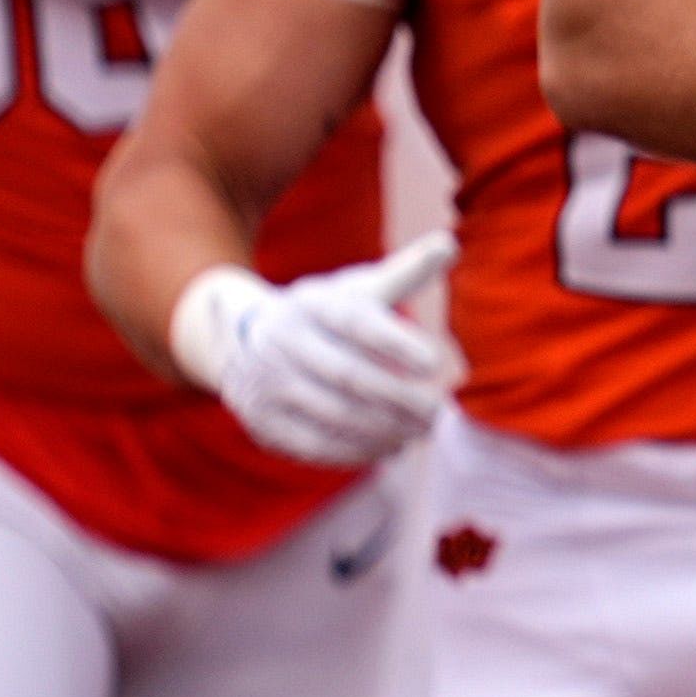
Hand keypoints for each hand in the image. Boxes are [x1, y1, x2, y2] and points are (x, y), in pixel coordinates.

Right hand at [169, 237, 461, 466]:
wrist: (245, 339)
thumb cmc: (325, 313)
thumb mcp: (356, 287)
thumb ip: (404, 271)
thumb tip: (450, 244)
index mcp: (315, 305)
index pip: (357, 324)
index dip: (396, 344)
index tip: (434, 363)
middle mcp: (286, 342)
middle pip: (349, 376)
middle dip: (400, 398)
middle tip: (437, 412)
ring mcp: (270, 384)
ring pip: (334, 415)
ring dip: (384, 430)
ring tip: (419, 433)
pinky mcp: (264, 421)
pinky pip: (314, 445)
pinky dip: (357, 451)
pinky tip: (390, 448)